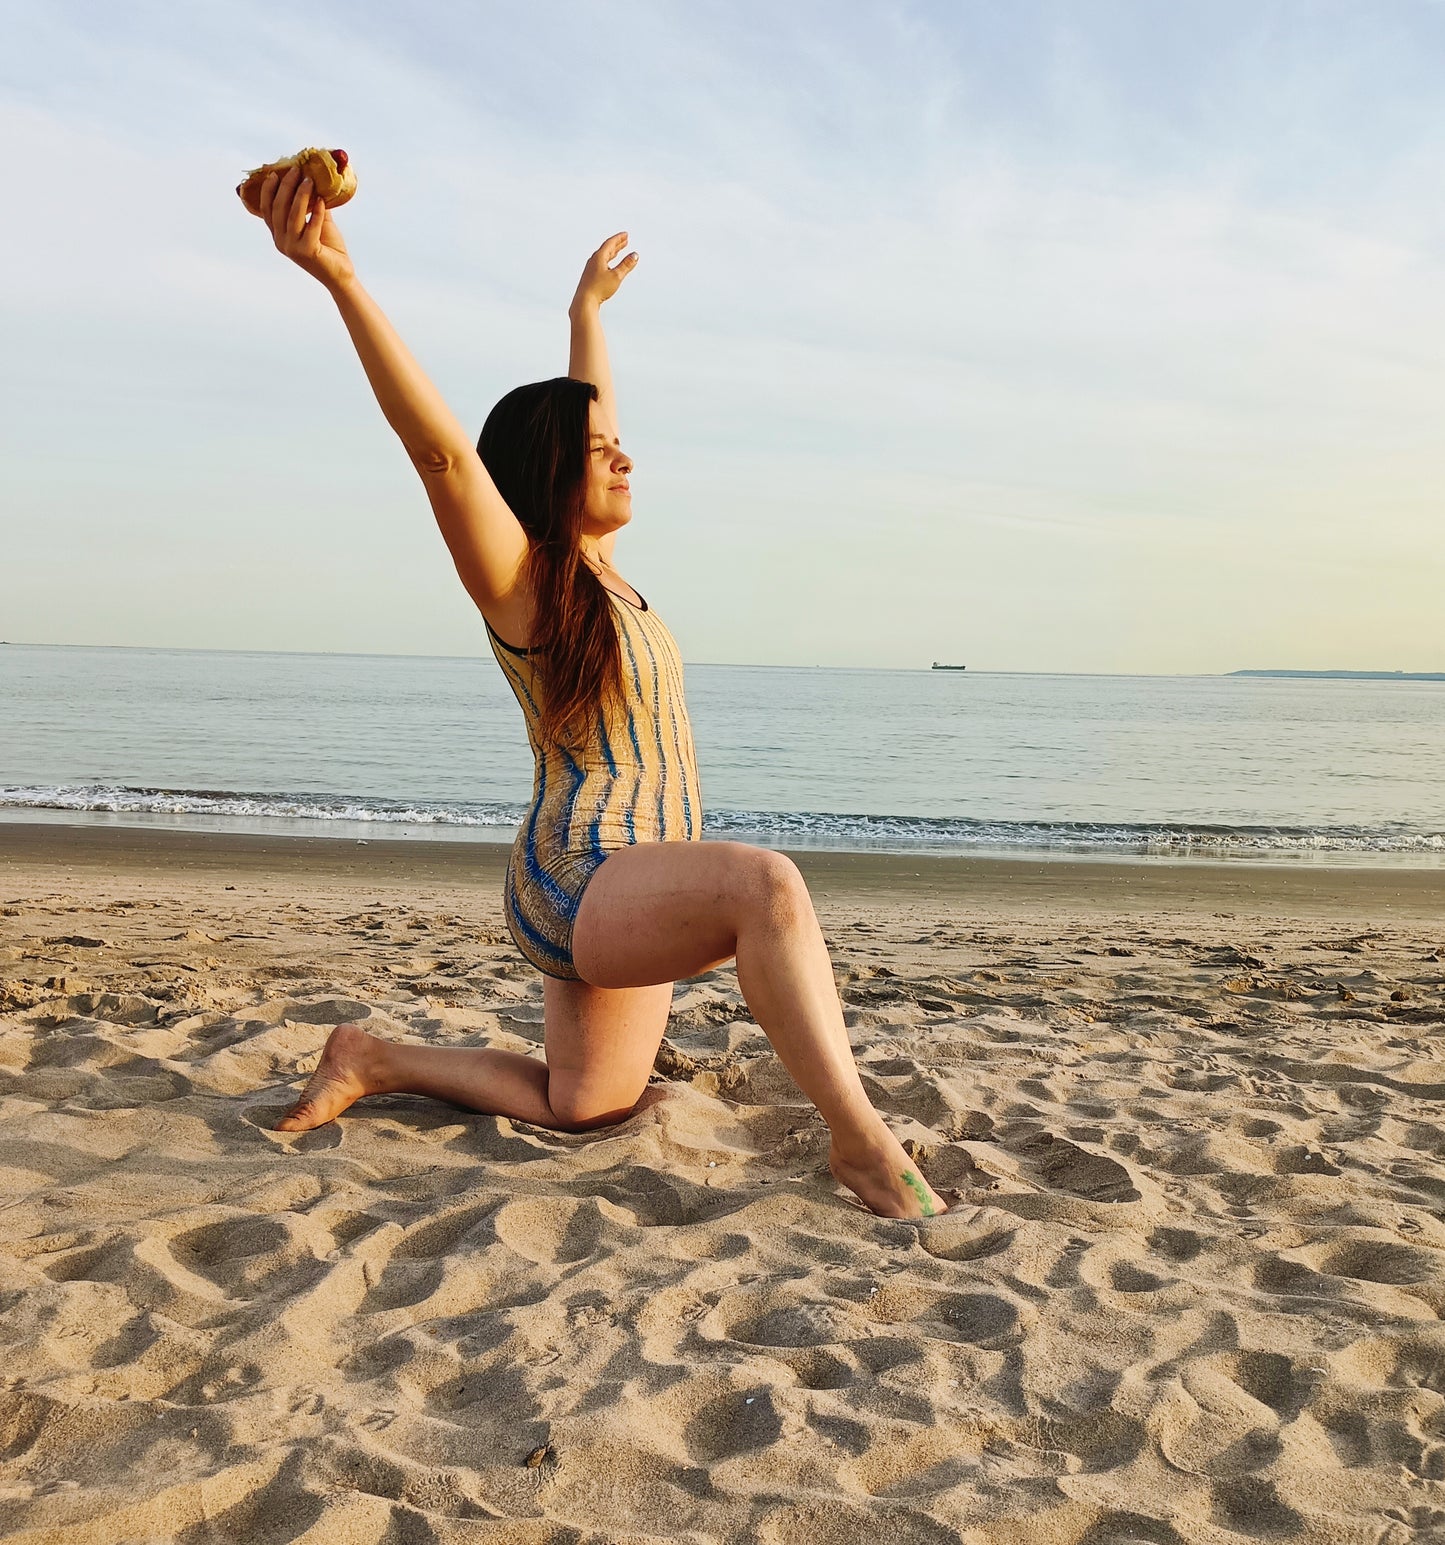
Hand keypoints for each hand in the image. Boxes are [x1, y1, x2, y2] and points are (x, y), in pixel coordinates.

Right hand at [257, 164, 354, 290]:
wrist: (341, 275)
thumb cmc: (328, 248)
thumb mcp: (317, 222)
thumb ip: (311, 204)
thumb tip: (311, 178)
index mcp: (278, 235)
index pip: (267, 209)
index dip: (268, 190)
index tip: (275, 173)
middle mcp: (281, 241)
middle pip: (278, 208)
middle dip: (286, 186)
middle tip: (296, 170)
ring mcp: (293, 248)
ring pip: (293, 215)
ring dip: (301, 195)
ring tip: (309, 180)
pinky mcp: (307, 252)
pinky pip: (311, 226)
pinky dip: (316, 211)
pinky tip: (322, 200)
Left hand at [571, 232, 636, 312]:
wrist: (585, 301)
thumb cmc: (599, 289)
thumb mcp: (616, 276)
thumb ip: (626, 265)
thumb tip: (635, 255)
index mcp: (599, 257)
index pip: (610, 243)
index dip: (619, 238)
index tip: (626, 234)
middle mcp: (593, 261)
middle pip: (606, 249)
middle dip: (617, 244)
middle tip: (625, 240)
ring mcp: (591, 268)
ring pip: (603, 256)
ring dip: (612, 252)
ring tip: (618, 250)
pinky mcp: (590, 276)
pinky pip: (600, 264)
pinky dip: (608, 261)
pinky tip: (609, 265)